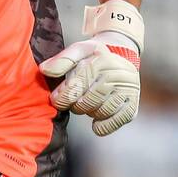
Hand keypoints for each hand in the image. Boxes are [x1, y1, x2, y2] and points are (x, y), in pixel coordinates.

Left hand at [39, 0, 143, 136]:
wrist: (123, 57)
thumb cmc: (95, 56)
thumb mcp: (79, 50)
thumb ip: (61, 60)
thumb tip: (44, 70)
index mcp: (99, 61)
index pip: (75, 87)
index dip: (62, 97)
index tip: (57, 99)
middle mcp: (115, 75)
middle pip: (85, 103)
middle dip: (75, 105)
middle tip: (76, 99)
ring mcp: (126, 91)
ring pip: (98, 113)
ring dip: (89, 112)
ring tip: (90, 102)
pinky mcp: (132, 106)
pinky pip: (113, 123)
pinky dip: (102, 126)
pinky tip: (97, 119)